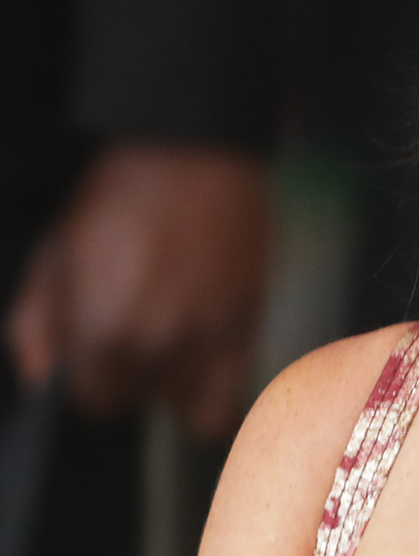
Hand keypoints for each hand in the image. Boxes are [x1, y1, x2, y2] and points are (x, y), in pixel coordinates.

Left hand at [7, 141, 272, 437]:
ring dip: (169, 377)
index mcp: (100, 332)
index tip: (96, 350)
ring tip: (169, 337)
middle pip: (134, 397)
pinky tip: (201, 371)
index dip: (88, 375)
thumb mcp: (54, 254)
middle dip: (127, 373)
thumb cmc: (117, 198)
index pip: (90, 399)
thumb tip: (39, 376)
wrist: (194, 156)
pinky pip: (224, 400)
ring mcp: (206, 339)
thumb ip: (35, 325)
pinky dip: (209, 397)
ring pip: (178, 398)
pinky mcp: (246, 326)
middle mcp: (154, 347)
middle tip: (133, 329)